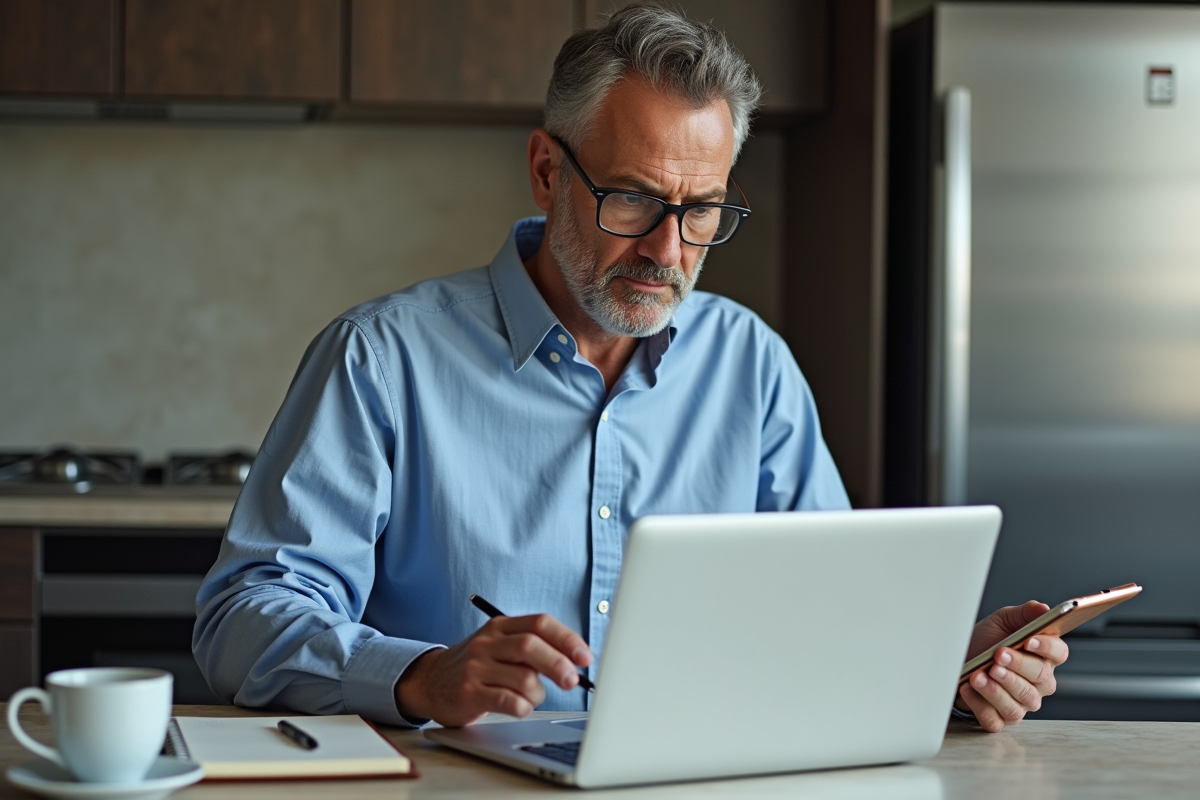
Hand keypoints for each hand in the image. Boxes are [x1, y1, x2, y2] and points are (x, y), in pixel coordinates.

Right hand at [394, 614, 592, 726]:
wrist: (429, 681)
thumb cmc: (477, 666)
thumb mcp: (499, 645)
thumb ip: (532, 647)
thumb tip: (575, 660)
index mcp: (500, 626)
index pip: (540, 623)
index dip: (567, 639)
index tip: (585, 657)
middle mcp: (487, 643)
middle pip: (532, 647)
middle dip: (558, 665)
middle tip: (573, 681)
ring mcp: (476, 667)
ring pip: (524, 678)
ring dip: (538, 693)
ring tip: (531, 697)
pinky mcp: (468, 693)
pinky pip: (508, 701)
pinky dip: (523, 707)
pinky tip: (520, 707)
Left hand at [956, 600, 1068, 731]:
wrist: (957, 662)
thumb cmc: (984, 643)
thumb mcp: (1002, 622)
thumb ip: (1024, 615)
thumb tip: (1043, 608)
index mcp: (1043, 657)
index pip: (1059, 654)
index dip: (1047, 648)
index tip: (1029, 640)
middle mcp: (1037, 684)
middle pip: (1041, 678)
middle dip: (1018, 665)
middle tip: (998, 655)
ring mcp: (1020, 704)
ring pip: (1021, 702)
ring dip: (998, 688)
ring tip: (979, 674)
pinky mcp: (999, 719)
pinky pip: (995, 718)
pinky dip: (980, 704)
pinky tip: (968, 688)